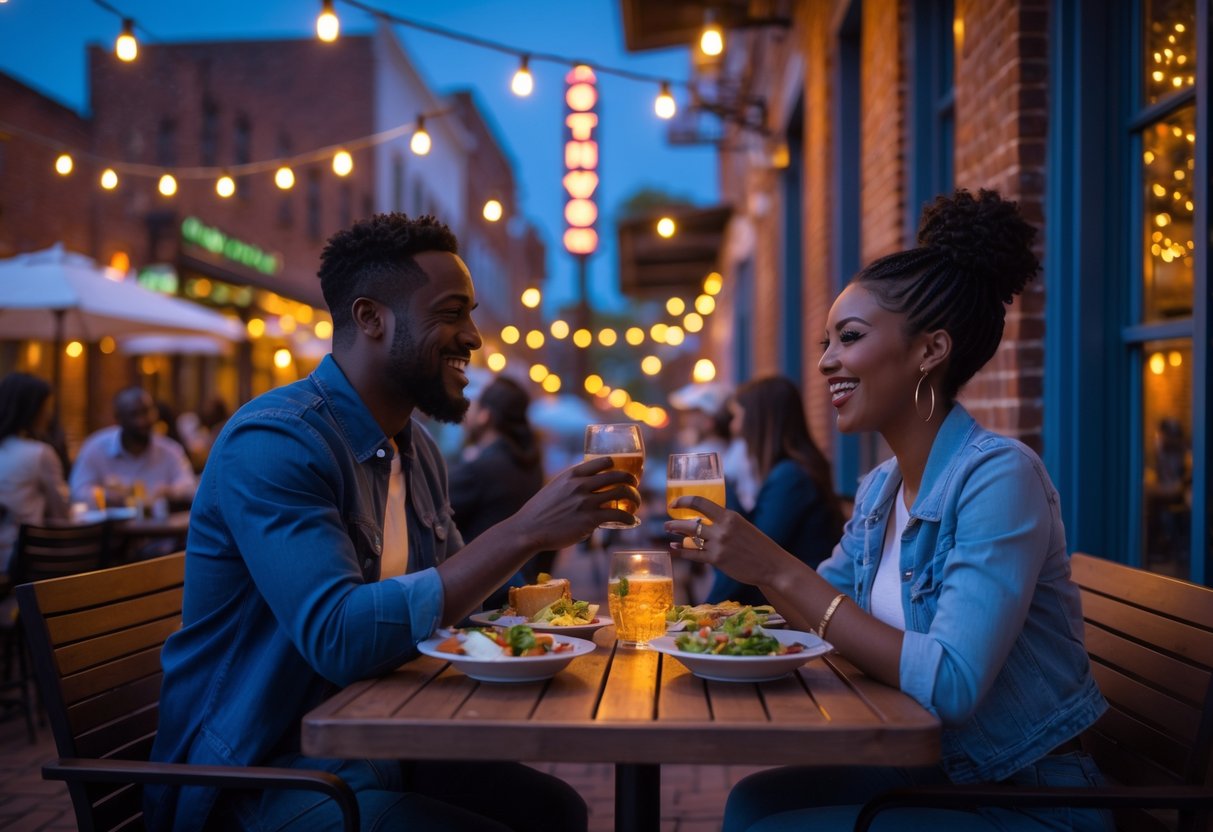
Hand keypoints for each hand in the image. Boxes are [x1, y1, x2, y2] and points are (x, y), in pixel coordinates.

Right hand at [510, 456, 640, 550]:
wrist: (528, 530)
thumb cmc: (540, 512)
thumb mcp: (555, 488)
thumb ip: (571, 486)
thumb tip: (587, 492)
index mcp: (572, 474)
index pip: (603, 461)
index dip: (617, 466)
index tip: (622, 472)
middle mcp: (581, 484)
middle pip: (618, 476)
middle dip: (631, 480)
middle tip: (634, 486)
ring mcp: (586, 502)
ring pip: (622, 493)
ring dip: (634, 498)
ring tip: (636, 504)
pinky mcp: (590, 519)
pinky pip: (618, 515)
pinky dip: (629, 518)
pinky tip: (631, 522)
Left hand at [664, 495, 802, 586]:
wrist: (772, 565)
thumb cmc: (758, 545)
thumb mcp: (743, 526)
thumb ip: (725, 523)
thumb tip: (708, 521)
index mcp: (729, 516)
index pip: (700, 503)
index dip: (683, 501)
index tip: (674, 503)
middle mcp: (722, 529)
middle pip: (690, 522)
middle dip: (675, 523)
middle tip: (666, 523)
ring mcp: (719, 545)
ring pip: (689, 538)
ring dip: (676, 535)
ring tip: (668, 533)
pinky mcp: (717, 560)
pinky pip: (694, 555)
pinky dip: (681, 551)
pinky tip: (674, 549)